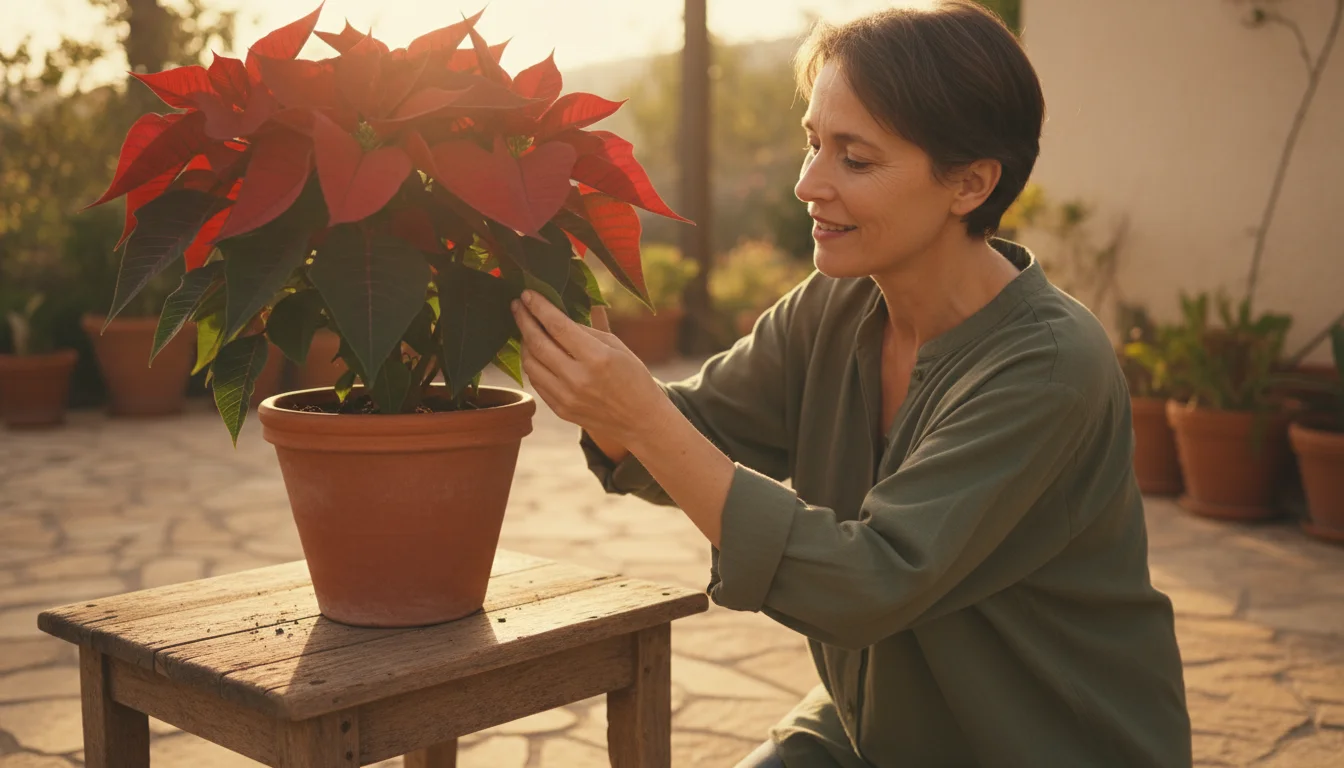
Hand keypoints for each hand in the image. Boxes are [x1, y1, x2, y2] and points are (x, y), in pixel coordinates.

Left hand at [511, 290, 668, 447]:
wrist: (640, 421)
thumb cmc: (633, 378)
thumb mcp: (618, 346)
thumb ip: (588, 328)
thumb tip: (560, 310)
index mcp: (597, 358)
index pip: (558, 326)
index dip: (539, 307)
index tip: (527, 294)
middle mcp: (578, 379)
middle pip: (538, 344)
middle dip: (524, 321)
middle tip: (517, 306)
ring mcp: (566, 397)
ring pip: (531, 364)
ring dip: (525, 343)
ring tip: (526, 329)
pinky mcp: (560, 410)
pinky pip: (537, 382)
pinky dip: (533, 364)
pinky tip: (536, 353)